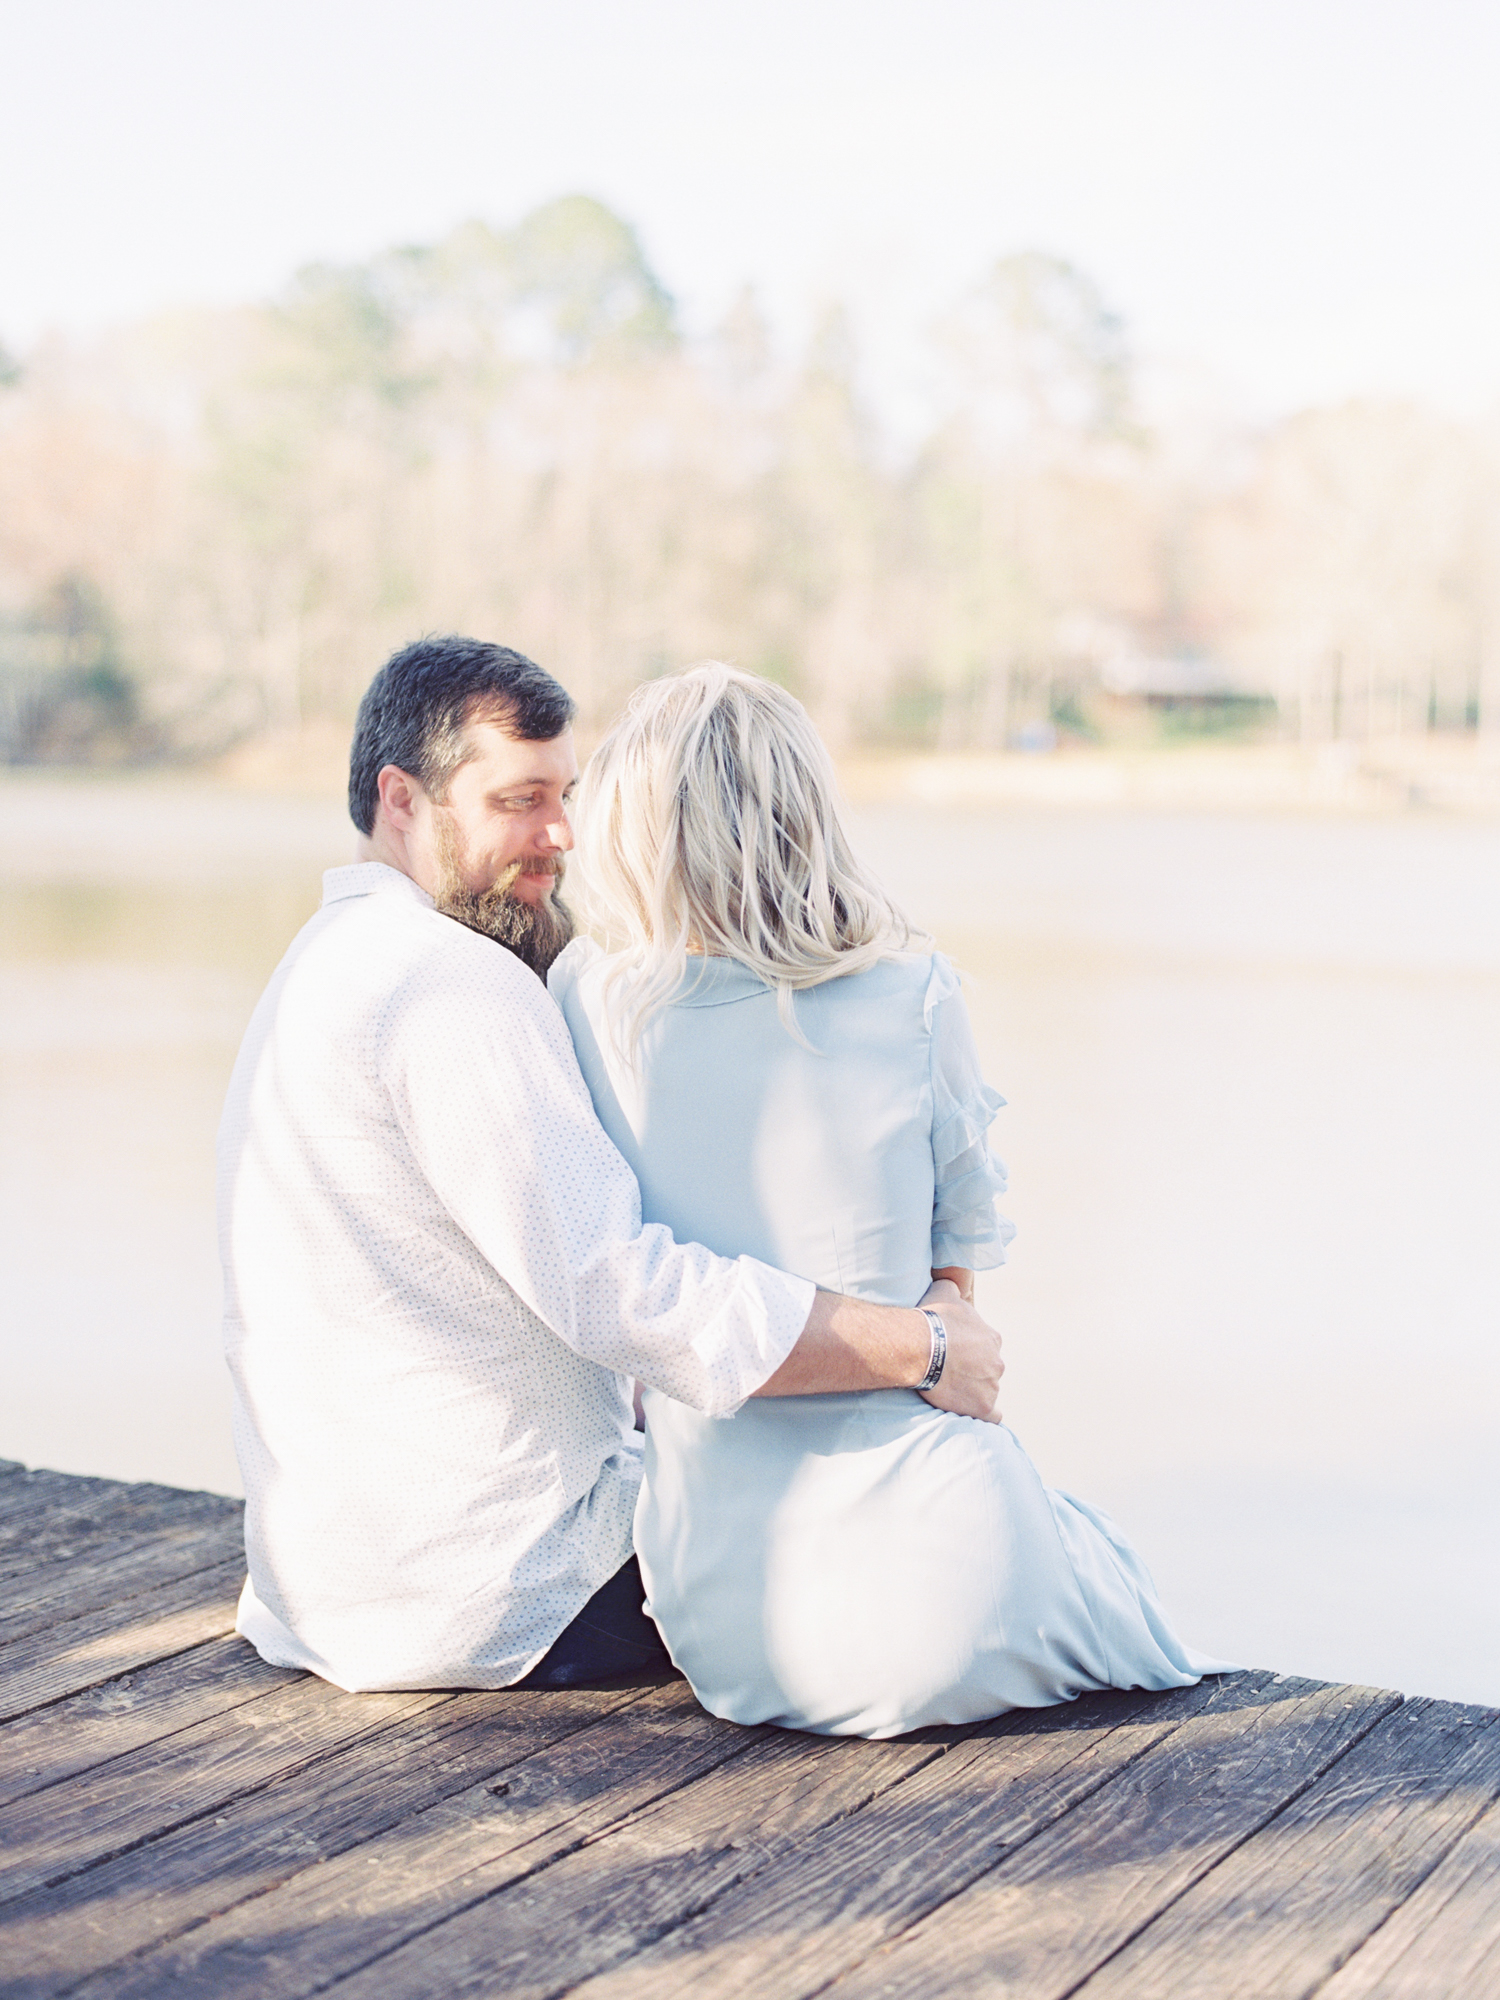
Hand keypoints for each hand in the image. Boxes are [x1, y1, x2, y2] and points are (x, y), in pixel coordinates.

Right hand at [918, 1278, 1003, 1423]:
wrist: (922, 1347)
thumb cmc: (932, 1319)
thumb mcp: (943, 1291)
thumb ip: (952, 1288)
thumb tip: (952, 1283)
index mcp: (991, 1338)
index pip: (985, 1347)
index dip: (968, 1351)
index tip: (952, 1353)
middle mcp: (997, 1362)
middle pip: (988, 1370)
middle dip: (973, 1372)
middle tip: (949, 1372)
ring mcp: (991, 1386)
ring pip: (987, 1391)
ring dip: (974, 1391)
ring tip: (950, 1391)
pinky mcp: (983, 1406)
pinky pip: (992, 1415)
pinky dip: (984, 1414)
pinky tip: (971, 1411)